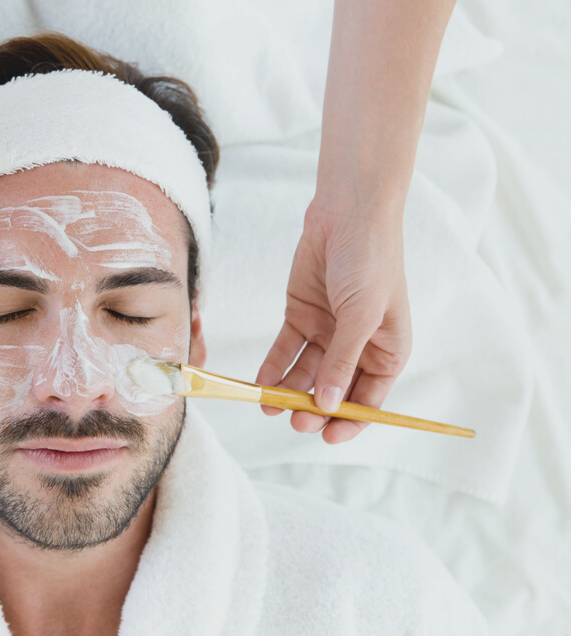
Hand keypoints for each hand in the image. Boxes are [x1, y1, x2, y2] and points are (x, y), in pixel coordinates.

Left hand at [256, 197, 412, 443]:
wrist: (347, 212)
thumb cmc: (370, 260)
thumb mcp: (360, 315)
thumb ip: (343, 361)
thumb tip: (331, 405)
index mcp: (388, 350)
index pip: (370, 399)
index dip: (350, 421)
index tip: (327, 437)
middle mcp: (358, 346)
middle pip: (334, 390)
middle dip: (315, 408)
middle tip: (295, 420)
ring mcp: (328, 331)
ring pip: (306, 373)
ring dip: (289, 391)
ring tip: (270, 406)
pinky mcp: (302, 315)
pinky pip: (286, 350)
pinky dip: (274, 367)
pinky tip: (261, 384)